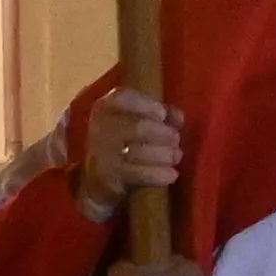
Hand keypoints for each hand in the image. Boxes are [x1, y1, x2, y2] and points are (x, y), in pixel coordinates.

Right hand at [68, 87, 182, 220]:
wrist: (97, 178)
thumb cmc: (124, 141)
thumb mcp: (137, 120)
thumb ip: (160, 114)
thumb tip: (178, 117)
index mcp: (106, 106)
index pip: (125, 98)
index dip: (148, 105)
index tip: (162, 115)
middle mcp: (100, 126)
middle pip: (138, 127)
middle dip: (164, 134)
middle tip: (176, 140)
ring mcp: (102, 153)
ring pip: (139, 152)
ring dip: (165, 155)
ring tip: (176, 156)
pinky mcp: (107, 177)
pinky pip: (138, 174)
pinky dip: (159, 174)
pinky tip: (172, 174)